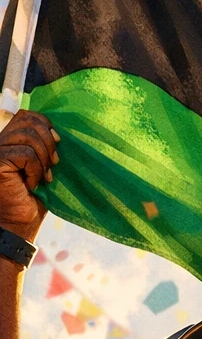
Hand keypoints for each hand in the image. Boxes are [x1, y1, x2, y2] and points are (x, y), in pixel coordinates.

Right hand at [0, 110, 57, 241]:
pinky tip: (32, 184)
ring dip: (43, 158)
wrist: (21, 223)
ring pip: (28, 137)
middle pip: (29, 122)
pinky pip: (25, 154)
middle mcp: (0, 141)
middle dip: (48, 142)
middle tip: (53, 165)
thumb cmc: (33, 198)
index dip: (46, 125)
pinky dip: (35, 169)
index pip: (27, 115)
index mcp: (10, 139)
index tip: (58, 143)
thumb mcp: (43, 166)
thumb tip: (58, 133)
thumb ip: (44, 146)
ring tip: (43, 177)